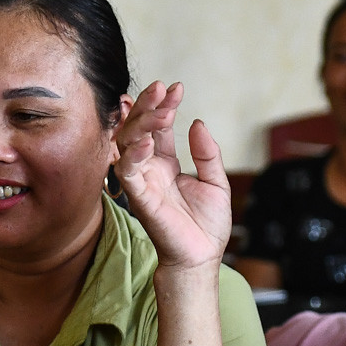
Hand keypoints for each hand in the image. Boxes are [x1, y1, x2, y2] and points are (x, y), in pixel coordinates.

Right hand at [112, 81, 232, 271]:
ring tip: (161, 110)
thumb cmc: (207, 225)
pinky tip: (147, 141)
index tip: (175, 88)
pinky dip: (134, 154)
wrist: (202, 257)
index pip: (158, 129)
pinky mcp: (139, 198)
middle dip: (148, 106)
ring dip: (141, 124)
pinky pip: (128, 172)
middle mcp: (150, 169)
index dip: (164, 107)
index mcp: (167, 164)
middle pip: (139, 129)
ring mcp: (143, 182)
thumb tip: (197, 123)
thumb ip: (207, 153)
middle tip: (161, 88)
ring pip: (128, 144)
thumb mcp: (216, 182)